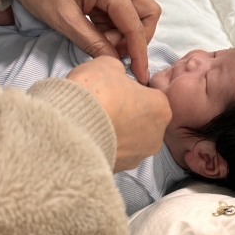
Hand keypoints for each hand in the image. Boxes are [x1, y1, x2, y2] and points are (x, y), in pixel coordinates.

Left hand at [2, 0, 160, 83]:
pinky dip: (112, 24)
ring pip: (135, 11)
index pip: (136, 25)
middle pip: (147, 13)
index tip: (140, 76)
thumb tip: (114, 63)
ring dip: (122, 32)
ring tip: (97, 40)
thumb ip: (93, 43)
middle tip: (113, 51)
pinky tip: (92, 30)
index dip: (140, 53)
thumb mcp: (64, 20)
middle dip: (137, 38)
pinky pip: (119, 7)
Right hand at [66, 57, 170, 171]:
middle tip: (105, 105)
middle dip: (127, 114)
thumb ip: (118, 71)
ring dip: (116, 132)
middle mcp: (156, 135)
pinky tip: (90, 136)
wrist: (72, 127)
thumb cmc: (96, 94)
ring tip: (94, 122)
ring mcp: (138, 156)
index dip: (132, 91)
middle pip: (143, 121)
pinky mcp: (120, 169)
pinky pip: (115, 154)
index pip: (151, 97)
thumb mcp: (108, 65)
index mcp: (161, 108)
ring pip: (130, 140)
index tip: (116, 90)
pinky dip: (105, 146)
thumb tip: (115, 76)